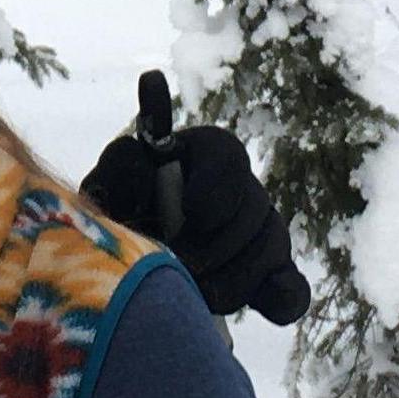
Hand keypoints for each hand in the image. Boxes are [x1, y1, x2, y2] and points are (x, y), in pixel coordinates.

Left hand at [82, 70, 312, 326]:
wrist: (123, 266)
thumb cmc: (115, 214)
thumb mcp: (108, 185)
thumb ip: (127, 159)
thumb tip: (153, 94)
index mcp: (206, 151)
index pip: (230, 157)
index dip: (213, 191)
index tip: (186, 215)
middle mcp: (242, 185)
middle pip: (253, 212)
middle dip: (209, 249)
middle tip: (171, 267)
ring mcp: (262, 230)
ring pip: (269, 252)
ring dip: (226, 281)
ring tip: (185, 291)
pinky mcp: (270, 274)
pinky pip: (290, 288)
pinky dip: (281, 298)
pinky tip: (266, 303)